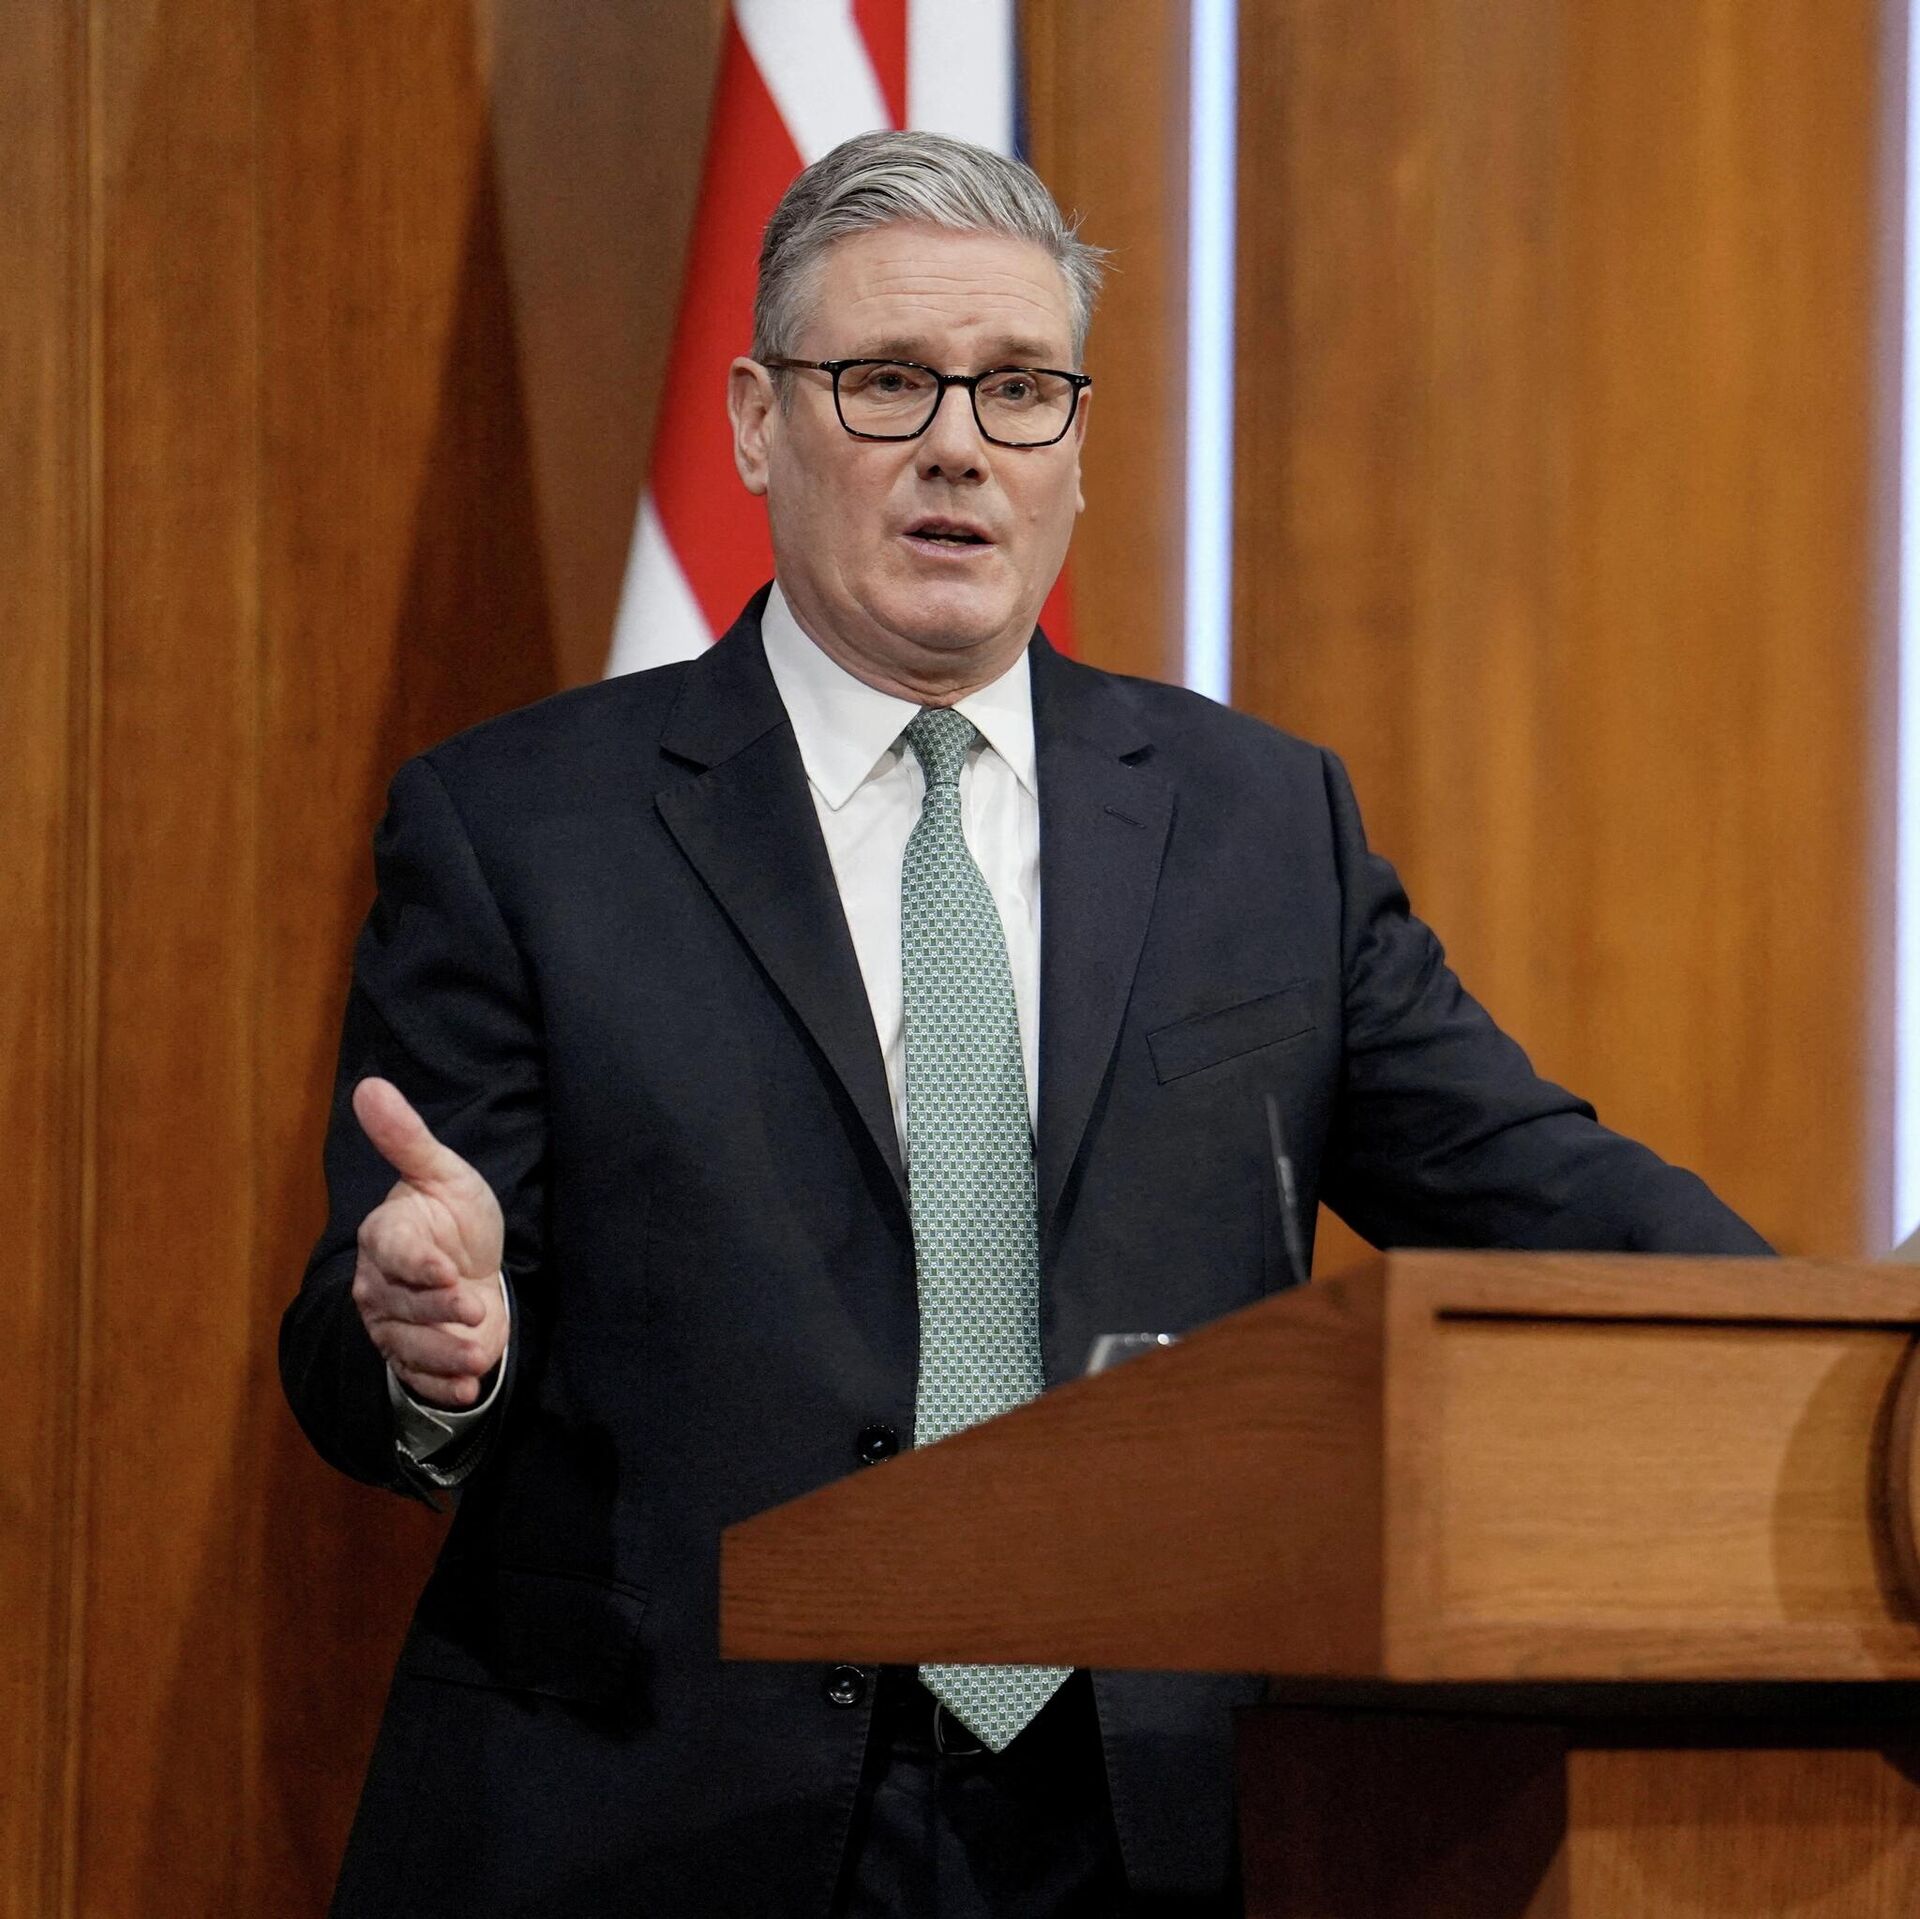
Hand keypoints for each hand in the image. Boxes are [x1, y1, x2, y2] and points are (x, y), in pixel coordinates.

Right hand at [350, 1077, 507, 1408]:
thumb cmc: (455, 1217)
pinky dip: (443, 1385)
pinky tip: (469, 1385)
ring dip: (444, 1353)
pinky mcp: (410, 1357)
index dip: (417, 1265)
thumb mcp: (442, 1172)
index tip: (446, 1270)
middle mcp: (379, 1284)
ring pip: (409, 1345)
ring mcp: (392, 1324)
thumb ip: (406, 1138)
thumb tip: (369, 1085)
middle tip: (474, 1307)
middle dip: (439, 1309)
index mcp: (386, 1236)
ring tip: (478, 1351)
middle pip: (403, 1303)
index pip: (392, 1253)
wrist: (474, 1265)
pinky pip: (418, 1376)